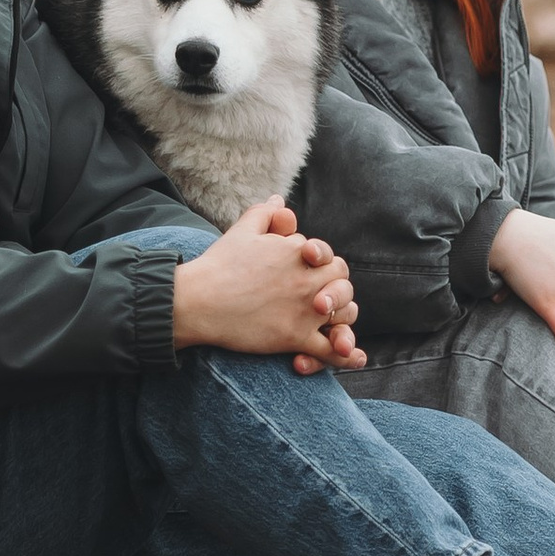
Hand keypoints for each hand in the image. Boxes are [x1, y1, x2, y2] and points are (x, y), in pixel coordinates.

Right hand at [173, 201, 363, 372]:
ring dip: (343, 317)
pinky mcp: (295, 338)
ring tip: (333, 323)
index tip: (309, 271)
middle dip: (336, 287)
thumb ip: (266, 213)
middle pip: (342, 281)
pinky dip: (346, 355)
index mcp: (298, 252)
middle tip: (320, 297)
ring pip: (344, 313)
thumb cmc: (219, 265)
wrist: (198, 301)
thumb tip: (279, 199)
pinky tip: (355, 357)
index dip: (323, 263)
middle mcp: (307, 280)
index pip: (328, 256)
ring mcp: (304, 310)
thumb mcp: (242, 230)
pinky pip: (331, 349)